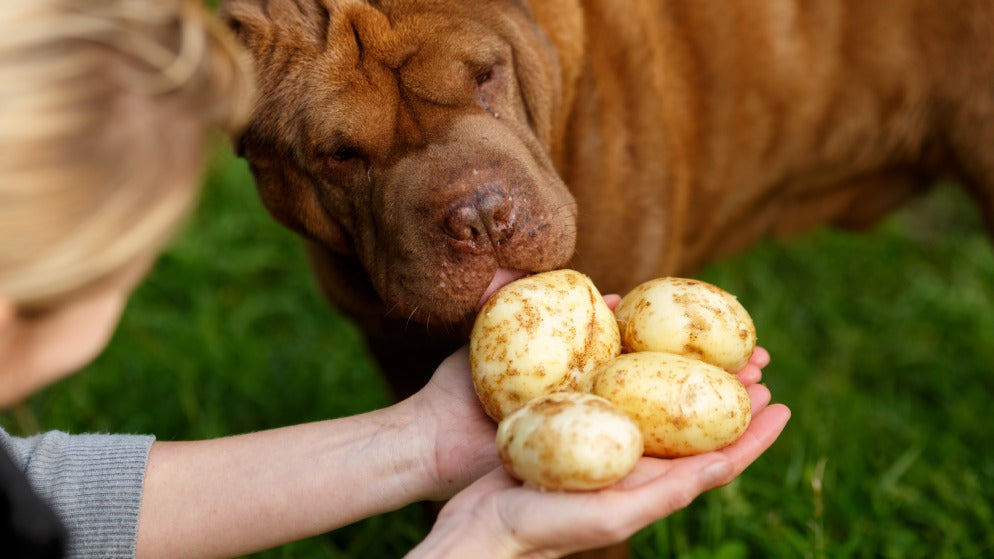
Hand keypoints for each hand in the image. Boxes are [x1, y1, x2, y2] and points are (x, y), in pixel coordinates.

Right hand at [407, 347, 789, 558]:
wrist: (479, 525)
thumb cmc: (544, 528)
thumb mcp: (612, 515)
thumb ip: (667, 494)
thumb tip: (725, 465)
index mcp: (651, 486)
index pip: (715, 458)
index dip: (753, 432)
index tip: (781, 401)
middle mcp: (632, 461)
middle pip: (690, 420)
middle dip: (724, 389)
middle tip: (751, 357)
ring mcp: (601, 441)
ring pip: (651, 398)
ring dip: (681, 369)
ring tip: (704, 340)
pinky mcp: (568, 422)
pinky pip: (604, 384)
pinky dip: (622, 358)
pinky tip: (626, 335)